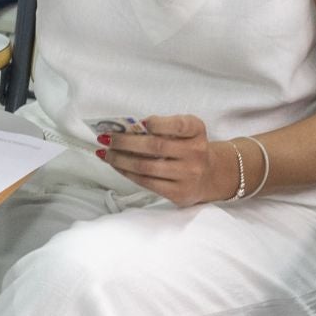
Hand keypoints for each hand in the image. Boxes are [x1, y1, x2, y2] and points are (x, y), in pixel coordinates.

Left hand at [97, 114, 226, 206]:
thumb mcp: (184, 131)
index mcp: (196, 131)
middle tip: (106, 138)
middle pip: (155, 146)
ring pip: (146, 167)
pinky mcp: (179, 193)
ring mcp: (188, 175)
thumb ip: (162, 126)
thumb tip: (126, 129)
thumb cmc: (188, 147)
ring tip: (105, 153)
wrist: (210, 176)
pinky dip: (127, 172)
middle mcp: (196, 153)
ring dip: (120, 159)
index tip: (140, 122)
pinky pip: (146, 182)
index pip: (179, 125)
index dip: (158, 123)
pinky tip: (116, 165)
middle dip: (125, 142)